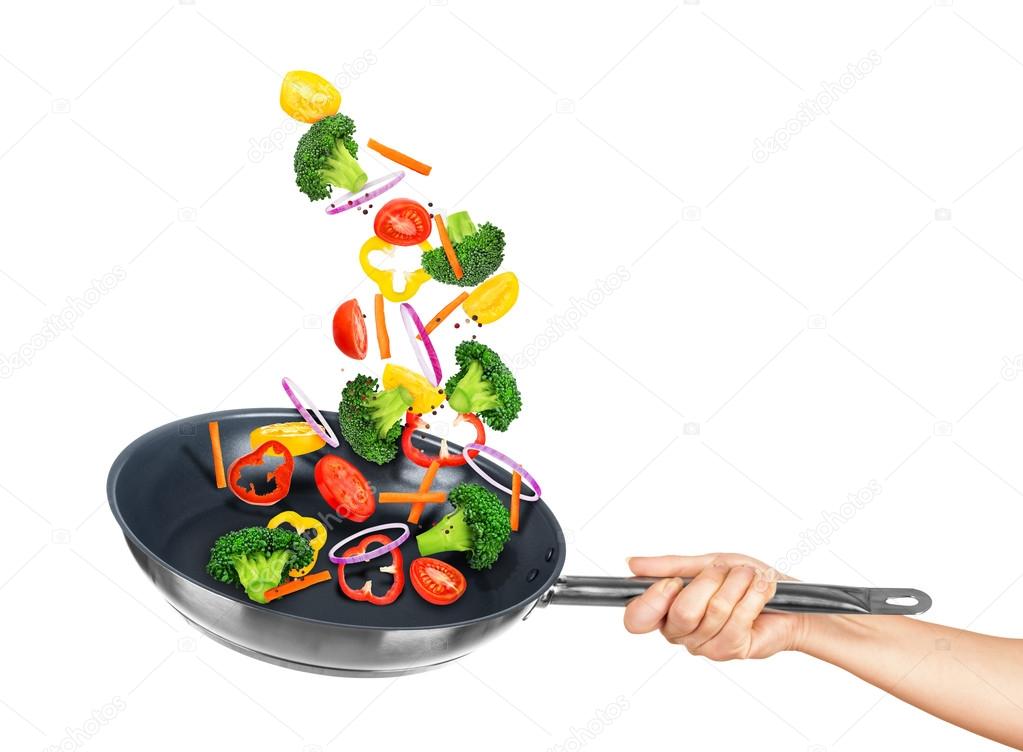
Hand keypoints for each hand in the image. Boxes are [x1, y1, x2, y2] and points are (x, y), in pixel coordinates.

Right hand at [623, 553, 805, 659]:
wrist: (784, 595)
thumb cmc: (744, 579)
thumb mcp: (705, 563)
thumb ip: (669, 566)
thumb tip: (632, 564)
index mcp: (665, 610)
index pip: (637, 619)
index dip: (652, 600)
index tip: (673, 582)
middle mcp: (680, 632)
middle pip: (682, 612)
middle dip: (710, 581)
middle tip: (725, 571)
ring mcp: (704, 645)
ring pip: (715, 612)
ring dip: (738, 583)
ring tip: (749, 577)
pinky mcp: (731, 651)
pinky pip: (738, 620)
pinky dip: (754, 595)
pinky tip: (761, 588)